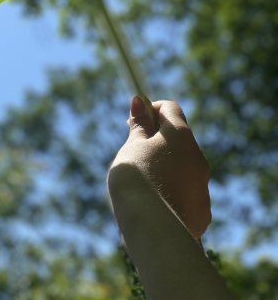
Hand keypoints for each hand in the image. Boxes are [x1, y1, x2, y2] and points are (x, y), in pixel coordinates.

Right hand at [108, 97, 211, 239]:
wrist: (154, 232)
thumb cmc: (137, 180)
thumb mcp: (132, 147)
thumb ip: (139, 125)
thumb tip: (140, 101)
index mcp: (180, 136)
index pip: (170, 108)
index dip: (151, 110)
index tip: (135, 123)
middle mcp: (197, 157)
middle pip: (178, 139)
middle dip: (157, 142)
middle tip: (134, 154)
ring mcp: (203, 185)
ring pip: (183, 168)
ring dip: (166, 168)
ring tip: (142, 186)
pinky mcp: (202, 211)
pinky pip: (187, 193)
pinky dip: (173, 193)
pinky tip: (155, 205)